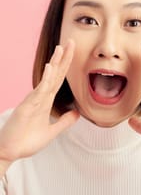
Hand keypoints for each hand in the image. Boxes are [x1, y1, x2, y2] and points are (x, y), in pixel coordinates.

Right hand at [0, 39, 79, 162]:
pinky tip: (50, 68)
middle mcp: (41, 97)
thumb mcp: (52, 132)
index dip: (66, 65)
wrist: (9, 152)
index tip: (73, 52)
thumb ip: (64, 121)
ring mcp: (33, 100)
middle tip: (72, 42)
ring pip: (47, 78)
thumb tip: (77, 112)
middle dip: (64, 58)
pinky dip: (45, 79)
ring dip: (54, 63)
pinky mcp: (27, 106)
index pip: (59, 79)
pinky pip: (38, 91)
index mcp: (47, 101)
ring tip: (61, 48)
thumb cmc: (26, 141)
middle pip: (55, 74)